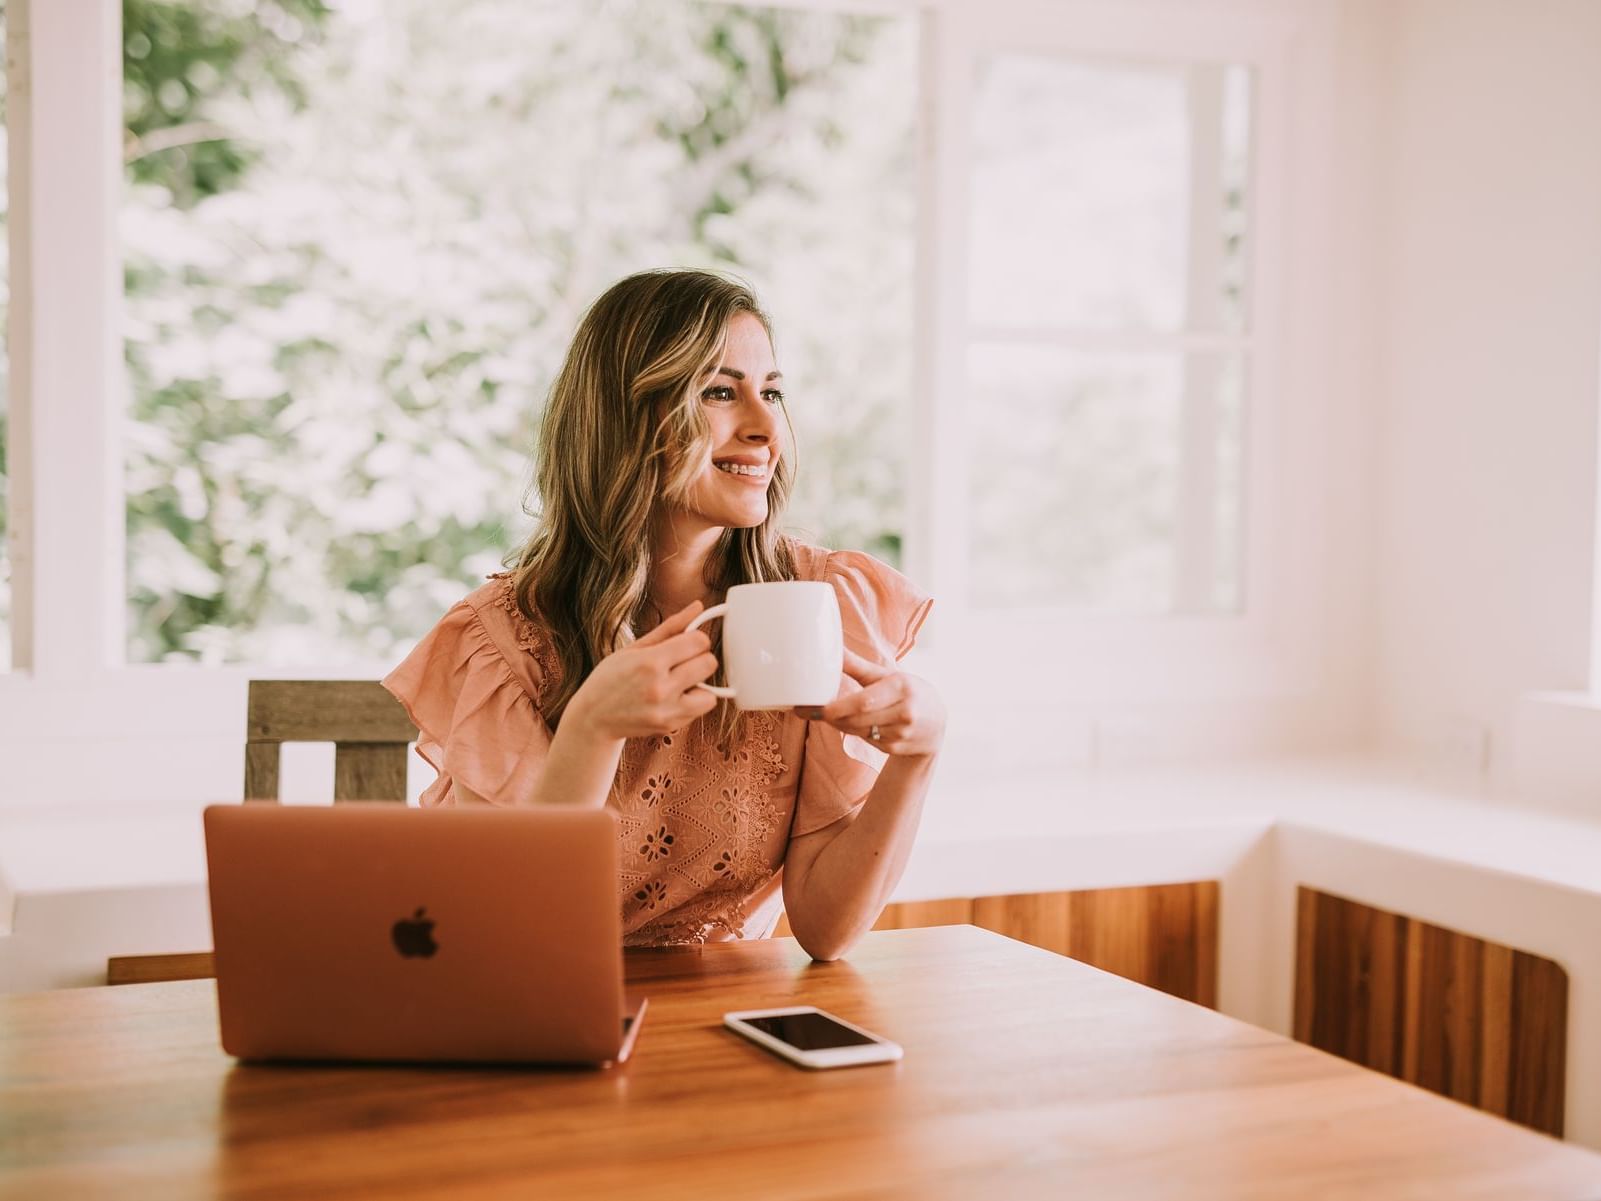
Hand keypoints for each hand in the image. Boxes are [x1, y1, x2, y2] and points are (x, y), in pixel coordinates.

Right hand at [568, 601, 719, 740]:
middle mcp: (660, 688)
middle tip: (683, 662)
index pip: (699, 642)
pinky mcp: (670, 726)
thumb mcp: (634, 648)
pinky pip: (700, 710)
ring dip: (700, 685)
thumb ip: (670, 627)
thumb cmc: (610, 678)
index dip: (696, 638)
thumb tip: (699, 606)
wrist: (593, 718)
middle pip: (709, 664)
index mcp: (650, 662)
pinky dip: (693, 702)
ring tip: (679, 683)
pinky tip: (674, 697)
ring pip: (711, 693)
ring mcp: (666, 711)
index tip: (686, 642)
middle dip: (700, 659)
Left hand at [795, 649, 944, 758]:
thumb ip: (858, 666)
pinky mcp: (896, 748)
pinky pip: (866, 740)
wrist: (936, 724)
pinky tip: (854, 723)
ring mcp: (902, 733)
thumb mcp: (888, 675)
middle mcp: (905, 712)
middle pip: (857, 719)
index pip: (864, 702)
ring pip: (858, 731)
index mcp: (902, 687)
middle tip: (809, 711)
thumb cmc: (908, 692)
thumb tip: (832, 649)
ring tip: (829, 714)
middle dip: (831, 716)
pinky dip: (855, 732)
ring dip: (840, 724)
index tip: (817, 708)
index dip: (838, 707)